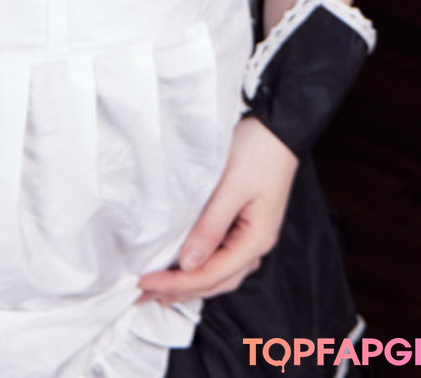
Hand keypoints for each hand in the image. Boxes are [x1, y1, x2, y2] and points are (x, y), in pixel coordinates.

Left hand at [137, 116, 298, 305]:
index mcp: (256, 240)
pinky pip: (220, 257)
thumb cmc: (258, 151)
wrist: (279, 127)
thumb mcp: (231, 187)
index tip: (145, 281)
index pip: (211, 274)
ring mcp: (250, 236)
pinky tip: (183, 268)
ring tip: (159, 290)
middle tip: (142, 294)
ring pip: (218, 273)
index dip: (176, 283)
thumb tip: (187, 263)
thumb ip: (210, 226)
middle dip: (179, 290)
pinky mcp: (243, 224)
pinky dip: (199, 267)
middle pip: (215, 281)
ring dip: (188, 284)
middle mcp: (255, 245)